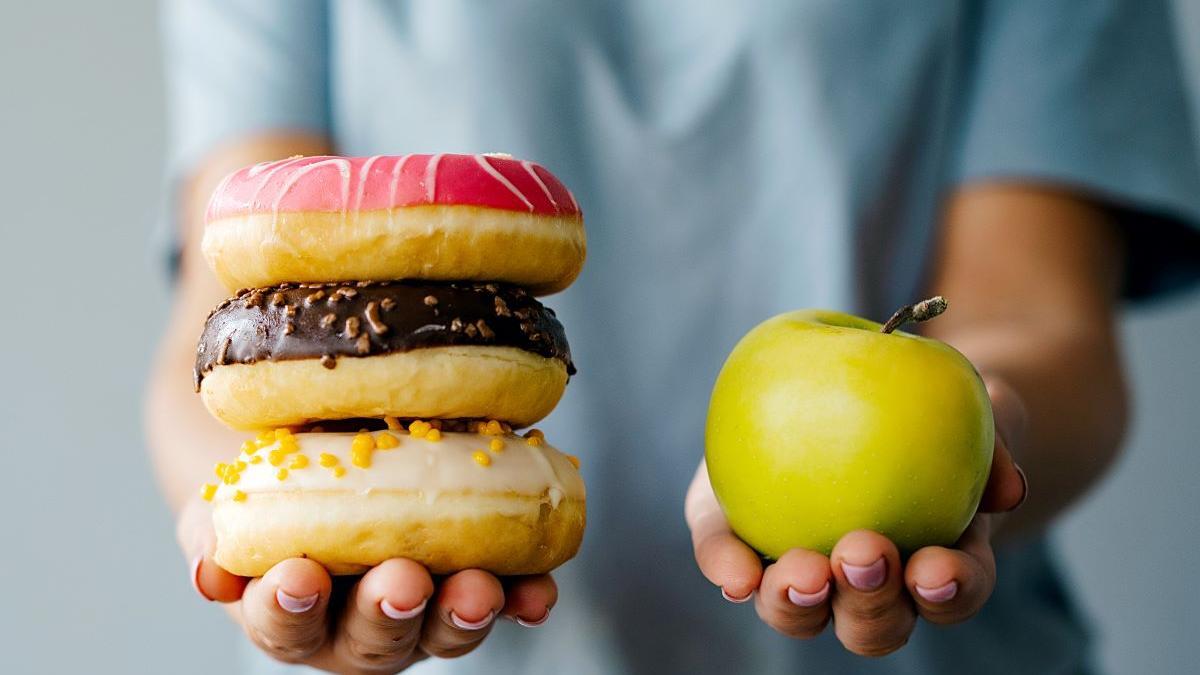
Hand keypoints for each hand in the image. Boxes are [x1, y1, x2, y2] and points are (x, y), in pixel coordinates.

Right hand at [177, 501, 554, 673]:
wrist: (325, 469)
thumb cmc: (271, 494)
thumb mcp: (230, 508)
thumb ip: (217, 534)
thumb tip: (212, 571)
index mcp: (292, 615)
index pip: (284, 625)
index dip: (289, 609)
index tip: (298, 577)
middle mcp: (359, 629)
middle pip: (374, 639)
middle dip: (389, 612)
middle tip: (401, 582)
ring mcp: (423, 616)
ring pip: (443, 630)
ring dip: (462, 613)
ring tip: (476, 588)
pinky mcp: (476, 587)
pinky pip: (505, 601)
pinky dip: (522, 599)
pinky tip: (537, 591)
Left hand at [685, 377, 1027, 655]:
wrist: (864, 383)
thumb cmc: (938, 401)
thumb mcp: (976, 406)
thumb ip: (996, 437)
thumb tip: (1007, 488)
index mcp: (934, 560)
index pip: (949, 593)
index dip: (946, 592)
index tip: (935, 568)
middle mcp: (868, 585)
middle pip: (873, 625)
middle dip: (869, 605)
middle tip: (862, 555)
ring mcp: (804, 569)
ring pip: (799, 612)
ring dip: (798, 603)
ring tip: (799, 572)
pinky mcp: (743, 536)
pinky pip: (731, 559)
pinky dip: (729, 568)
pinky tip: (732, 572)